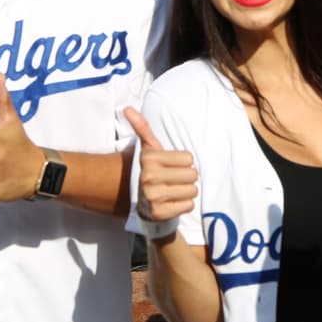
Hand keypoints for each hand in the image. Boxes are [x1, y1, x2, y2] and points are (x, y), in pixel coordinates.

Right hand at [125, 108, 197, 227]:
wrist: (138, 200)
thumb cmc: (150, 170)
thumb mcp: (147, 149)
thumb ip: (142, 128)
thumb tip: (128, 108)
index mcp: (150, 159)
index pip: (189, 158)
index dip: (183, 162)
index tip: (171, 166)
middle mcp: (150, 177)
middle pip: (193, 174)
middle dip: (187, 177)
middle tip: (174, 179)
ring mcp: (154, 196)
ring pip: (193, 190)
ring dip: (186, 191)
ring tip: (174, 190)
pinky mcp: (160, 213)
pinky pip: (189, 205)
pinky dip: (184, 205)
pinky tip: (173, 202)